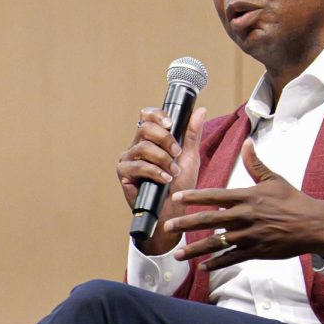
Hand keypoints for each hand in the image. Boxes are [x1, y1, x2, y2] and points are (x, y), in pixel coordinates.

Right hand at [116, 106, 206, 254]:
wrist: (172, 213)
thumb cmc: (179, 187)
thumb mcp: (190, 158)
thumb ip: (192, 135)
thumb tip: (200, 111)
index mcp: (151, 139)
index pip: (147, 116)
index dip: (158, 115)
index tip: (171, 123)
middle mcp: (137, 146)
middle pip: (145, 127)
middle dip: (165, 139)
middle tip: (177, 153)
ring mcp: (128, 159)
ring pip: (143, 147)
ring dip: (163, 159)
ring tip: (173, 172)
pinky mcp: (124, 173)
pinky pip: (138, 165)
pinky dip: (155, 172)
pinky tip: (165, 179)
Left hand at [165, 139, 323, 270]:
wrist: (314, 225)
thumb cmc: (293, 201)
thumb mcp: (274, 179)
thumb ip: (255, 164)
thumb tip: (247, 142)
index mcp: (247, 197)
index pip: (215, 196)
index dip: (194, 196)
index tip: (177, 197)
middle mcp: (245, 216)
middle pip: (210, 220)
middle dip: (186, 224)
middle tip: (168, 226)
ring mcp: (250, 236)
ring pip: (217, 243)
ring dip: (196, 250)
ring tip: (178, 255)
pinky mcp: (256, 251)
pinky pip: (232, 258)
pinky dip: (216, 263)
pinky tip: (202, 266)